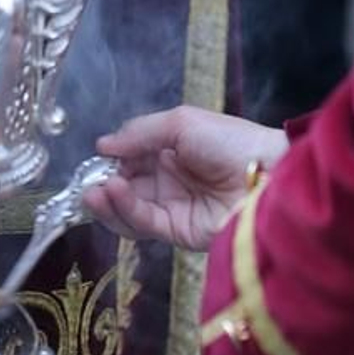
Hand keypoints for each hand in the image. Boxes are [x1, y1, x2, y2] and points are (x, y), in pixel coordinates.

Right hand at [84, 105, 287, 249]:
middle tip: (86, 182)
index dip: (111, 159)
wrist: (267, 176)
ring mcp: (172, 206)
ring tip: (95, 191)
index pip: (131, 157)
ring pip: (128, 208)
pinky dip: (123, 210)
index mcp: (171, 149)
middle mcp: (168, 179)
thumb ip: (140, 133)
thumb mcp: (181, 123)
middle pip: (125, 185)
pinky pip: (143, 223)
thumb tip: (102, 145)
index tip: (95, 158)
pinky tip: (113, 192)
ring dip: (108, 201)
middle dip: (103, 184)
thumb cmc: (230, 141)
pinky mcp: (178, 231)